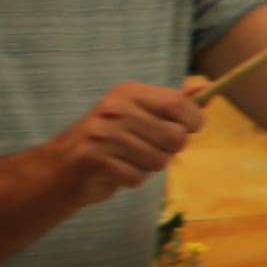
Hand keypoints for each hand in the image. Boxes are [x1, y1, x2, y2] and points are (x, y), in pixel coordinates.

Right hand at [46, 82, 199, 202]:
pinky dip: (131, 179)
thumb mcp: (139, 114)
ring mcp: (102, 133)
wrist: (60, 168)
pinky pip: (137, 177)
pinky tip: (115, 171)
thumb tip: (206, 87)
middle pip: (175, 136)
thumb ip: (173, 103)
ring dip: (148, 167)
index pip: (178, 104)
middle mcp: (114, 108)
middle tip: (147, 148)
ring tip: (127, 159)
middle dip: (169, 150)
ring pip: (158, 161)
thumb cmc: (110, 141)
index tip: (189, 129)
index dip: (193, 122)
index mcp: (128, 92)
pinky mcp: (93, 159)